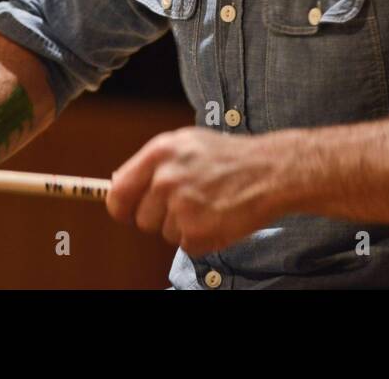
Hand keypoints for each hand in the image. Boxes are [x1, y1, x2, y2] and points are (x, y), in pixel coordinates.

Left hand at [107, 126, 285, 257]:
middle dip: (161, 217)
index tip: (130, 211)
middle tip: (189, 202)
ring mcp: (181, 206)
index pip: (119, 194)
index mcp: (159, 153)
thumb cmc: (230, 156)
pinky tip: (217, 217)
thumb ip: (152, 163)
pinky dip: (201, 238)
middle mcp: (166, 179)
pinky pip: (185, 246)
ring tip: (208, 205)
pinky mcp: (197, 231)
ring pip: (164, 234)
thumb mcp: (186, 143)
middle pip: (142, 220)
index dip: (123, 207)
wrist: (270, 171)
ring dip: (184, 227)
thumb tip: (119, 184)